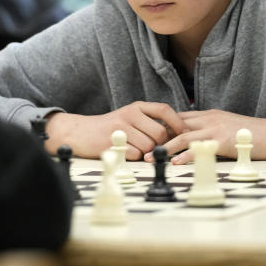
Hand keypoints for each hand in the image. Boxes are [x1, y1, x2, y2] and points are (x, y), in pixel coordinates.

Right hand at [45, 102, 187, 159]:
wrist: (80, 132)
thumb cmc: (110, 128)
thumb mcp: (129, 117)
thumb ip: (148, 121)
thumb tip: (175, 134)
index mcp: (136, 107)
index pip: (164, 109)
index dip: (178, 122)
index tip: (184, 133)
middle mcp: (129, 114)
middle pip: (160, 132)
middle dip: (160, 144)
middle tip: (153, 148)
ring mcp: (121, 128)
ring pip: (148, 146)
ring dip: (146, 153)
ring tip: (135, 149)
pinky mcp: (113, 142)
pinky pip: (135, 155)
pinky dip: (134, 158)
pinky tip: (125, 153)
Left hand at [155, 111, 265, 163]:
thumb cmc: (253, 134)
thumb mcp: (228, 129)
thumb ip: (211, 132)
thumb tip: (196, 144)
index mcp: (209, 115)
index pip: (178, 118)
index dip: (161, 128)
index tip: (145, 137)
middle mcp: (208, 118)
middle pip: (175, 124)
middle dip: (156, 136)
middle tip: (139, 147)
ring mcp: (215, 128)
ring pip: (181, 135)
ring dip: (163, 148)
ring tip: (149, 158)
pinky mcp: (222, 140)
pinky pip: (198, 147)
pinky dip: (183, 155)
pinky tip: (173, 163)